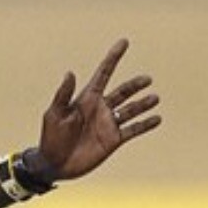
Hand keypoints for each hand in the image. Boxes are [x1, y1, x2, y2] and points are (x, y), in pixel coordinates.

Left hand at [36, 39, 160, 181]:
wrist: (54, 165)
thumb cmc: (51, 138)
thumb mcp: (54, 114)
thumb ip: (63, 95)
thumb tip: (70, 72)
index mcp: (87, 98)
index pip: (103, 74)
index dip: (113, 58)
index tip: (124, 42)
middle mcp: (101, 108)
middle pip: (123, 91)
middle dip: (135, 85)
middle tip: (147, 80)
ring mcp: (108, 124)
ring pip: (131, 109)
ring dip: (143, 104)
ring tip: (154, 98)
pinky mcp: (113, 140)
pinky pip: (133, 130)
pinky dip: (145, 124)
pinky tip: (157, 119)